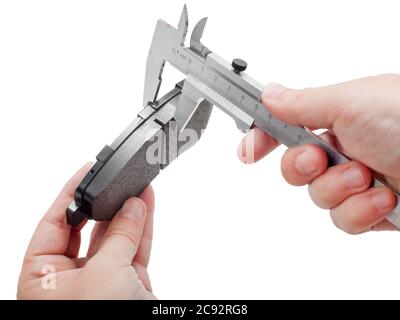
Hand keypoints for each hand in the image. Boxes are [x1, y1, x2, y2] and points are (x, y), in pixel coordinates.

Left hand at [18, 163, 155, 298]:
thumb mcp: (104, 273)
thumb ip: (119, 236)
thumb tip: (132, 206)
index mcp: (44, 279)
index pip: (53, 225)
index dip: (71, 196)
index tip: (86, 172)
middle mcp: (70, 278)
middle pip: (86, 229)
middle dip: (105, 205)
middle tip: (117, 180)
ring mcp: (100, 281)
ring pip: (114, 238)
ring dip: (129, 213)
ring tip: (138, 188)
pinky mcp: (126, 283)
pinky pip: (134, 249)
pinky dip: (142, 228)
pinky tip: (147, 205)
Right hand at [238, 74, 399, 233]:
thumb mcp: (352, 102)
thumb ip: (303, 103)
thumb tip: (269, 94)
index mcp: (337, 118)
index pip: (286, 128)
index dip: (262, 138)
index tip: (248, 150)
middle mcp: (345, 149)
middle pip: (294, 169)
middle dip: (302, 167)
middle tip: (318, 159)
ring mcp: (357, 181)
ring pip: (317, 198)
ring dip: (338, 189)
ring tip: (366, 176)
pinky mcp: (372, 211)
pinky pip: (343, 221)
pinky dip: (359, 212)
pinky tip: (381, 199)